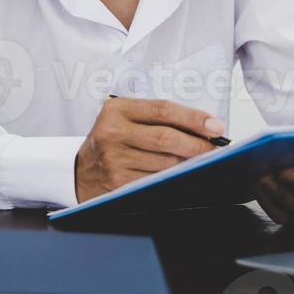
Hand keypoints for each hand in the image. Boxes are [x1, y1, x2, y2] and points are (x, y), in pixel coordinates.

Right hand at [74, 98, 223, 202]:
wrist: (78, 172)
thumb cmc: (109, 142)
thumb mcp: (124, 120)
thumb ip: (156, 119)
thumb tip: (202, 128)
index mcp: (117, 110)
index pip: (163, 110)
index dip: (193, 118)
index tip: (215, 126)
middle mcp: (112, 132)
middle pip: (166, 137)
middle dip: (197, 144)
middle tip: (216, 148)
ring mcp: (114, 159)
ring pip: (165, 162)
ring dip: (188, 164)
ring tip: (201, 162)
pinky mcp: (118, 183)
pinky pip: (155, 181)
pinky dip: (173, 179)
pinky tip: (181, 176)